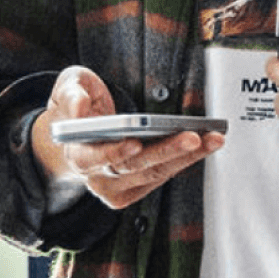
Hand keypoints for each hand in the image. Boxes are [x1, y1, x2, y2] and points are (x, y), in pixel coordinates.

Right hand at [31, 65, 223, 211]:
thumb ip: (71, 95)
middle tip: (192, 137)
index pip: (94, 158)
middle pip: (134, 168)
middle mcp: (96, 177)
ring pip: (155, 174)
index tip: (134, 143)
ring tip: (211, 138)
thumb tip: (79, 108)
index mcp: (76, 153)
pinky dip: (185, 161)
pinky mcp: (136, 188)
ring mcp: (117, 186)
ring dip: (186, 157)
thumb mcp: (67, 89)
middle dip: (166, 151)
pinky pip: (163, 176)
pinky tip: (205, 144)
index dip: (114, 152)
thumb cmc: (75, 108)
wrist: (77, 133)